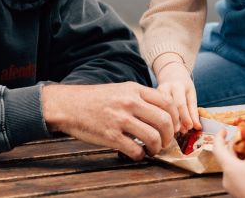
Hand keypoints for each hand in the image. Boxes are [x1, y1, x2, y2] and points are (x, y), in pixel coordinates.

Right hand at [41, 81, 178, 160]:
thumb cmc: (96, 99)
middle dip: (170, 135)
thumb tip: (163, 110)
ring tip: (153, 149)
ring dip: (157, 147)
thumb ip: (141, 97)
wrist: (69, 105)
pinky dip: (141, 155)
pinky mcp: (110, 136)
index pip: (167, 103)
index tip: (175, 126)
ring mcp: (120, 120)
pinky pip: (136, 150)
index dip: (176, 117)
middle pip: (165, 121)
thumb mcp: (121, 89)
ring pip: (153, 137)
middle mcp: (130, 103)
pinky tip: (138, 153)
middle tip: (167, 141)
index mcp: (135, 90)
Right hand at [156, 59, 200, 132]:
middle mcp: (164, 88)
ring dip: (165, 122)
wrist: (171, 74)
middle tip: (181, 131)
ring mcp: (154, 93)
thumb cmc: (183, 88)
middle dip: (175, 121)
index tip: (189, 127)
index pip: (180, 104)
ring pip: (158, 110)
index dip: (185, 117)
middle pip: (168, 107)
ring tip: (172, 131)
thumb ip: (193, 112)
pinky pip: (152, 111)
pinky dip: (158, 120)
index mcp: (177, 86)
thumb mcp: (190, 96)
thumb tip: (198, 128)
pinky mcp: (148, 98)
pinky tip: (162, 128)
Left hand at [213, 126, 244, 197]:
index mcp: (229, 168)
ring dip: (240, 158)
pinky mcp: (241, 193)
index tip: (223, 130)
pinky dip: (244, 168)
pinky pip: (238, 177)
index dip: (219, 138)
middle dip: (234, 147)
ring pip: (233, 168)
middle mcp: (228, 178)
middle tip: (242, 139)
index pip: (217, 149)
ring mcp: (234, 187)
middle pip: (227, 158)